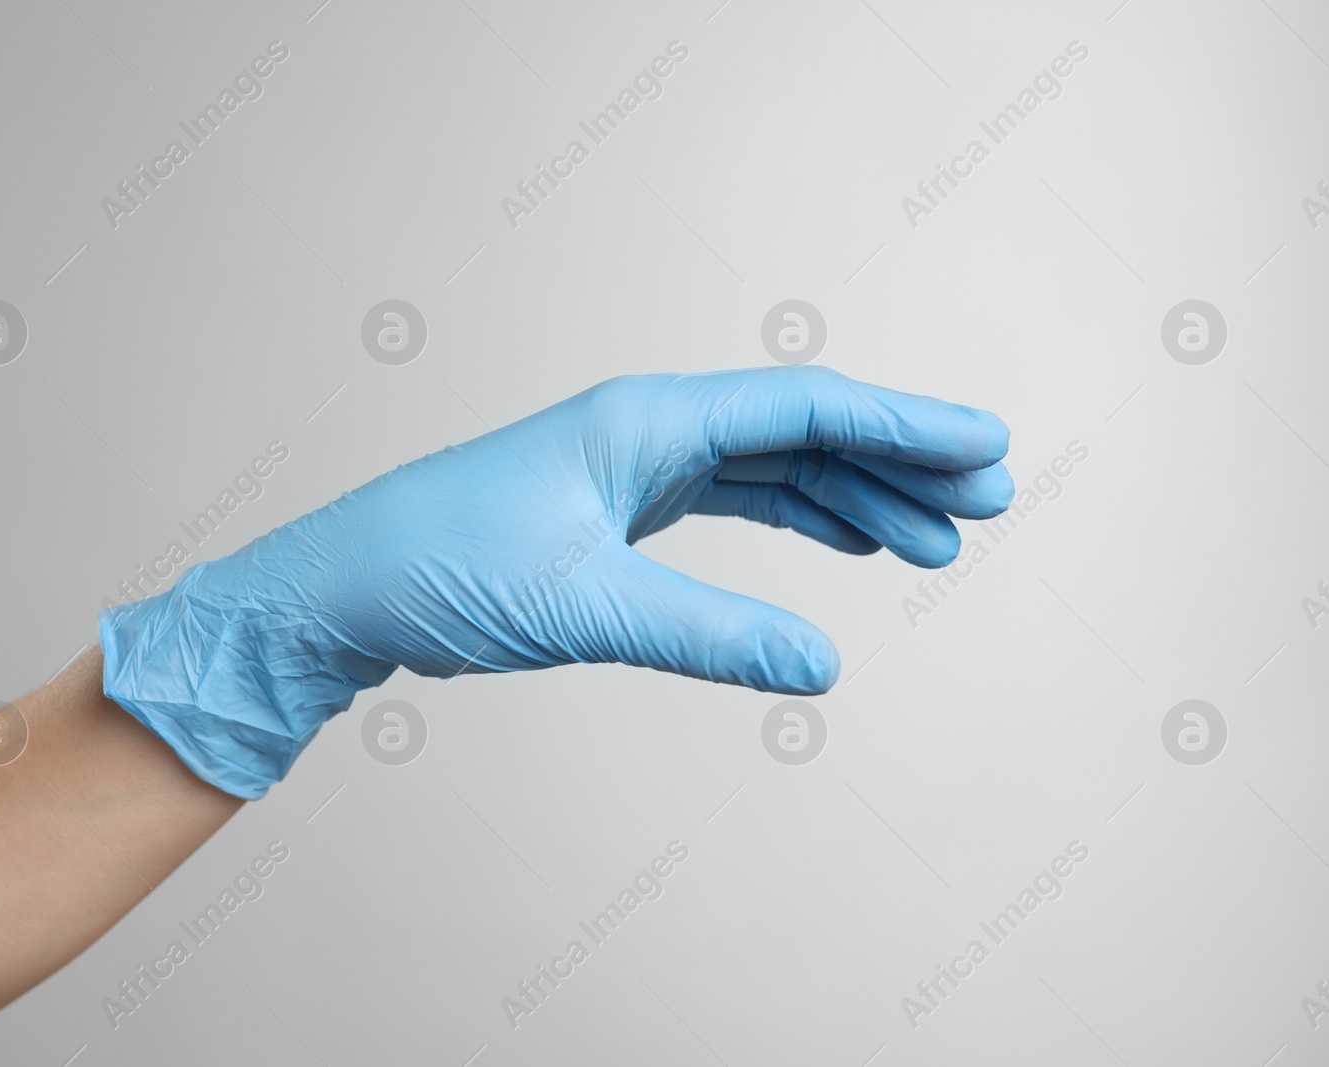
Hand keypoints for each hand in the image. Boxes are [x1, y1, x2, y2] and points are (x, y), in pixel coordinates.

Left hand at [101, 367, 1011, 797]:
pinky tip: (843, 545)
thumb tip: (824, 667)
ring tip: (937, 543)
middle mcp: (649, 430)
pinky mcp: (619, 514)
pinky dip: (798, 523)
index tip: (985, 446)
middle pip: (805, 431)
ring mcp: (634, 468)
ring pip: (774, 471)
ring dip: (856, 501)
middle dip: (899, 463)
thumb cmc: (439, 571)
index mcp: (647, 421)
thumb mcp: (582, 608)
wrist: (340, 590)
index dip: (905, 426)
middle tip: (988, 501)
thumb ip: (707, 637)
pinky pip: (735, 504)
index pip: (805, 409)